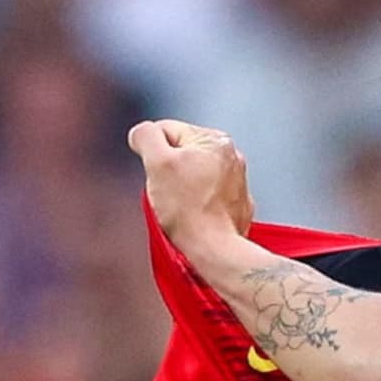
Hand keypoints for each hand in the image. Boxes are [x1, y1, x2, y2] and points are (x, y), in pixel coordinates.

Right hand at [127, 119, 254, 253]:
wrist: (214, 248)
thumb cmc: (188, 209)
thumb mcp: (157, 162)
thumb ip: (146, 136)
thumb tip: (143, 132)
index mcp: (215, 139)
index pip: (166, 131)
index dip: (152, 152)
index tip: (158, 174)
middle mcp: (232, 156)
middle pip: (181, 154)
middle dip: (168, 171)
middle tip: (168, 192)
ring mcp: (238, 181)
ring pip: (193, 175)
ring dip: (182, 188)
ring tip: (181, 206)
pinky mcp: (238, 204)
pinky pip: (207, 197)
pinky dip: (198, 204)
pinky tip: (194, 216)